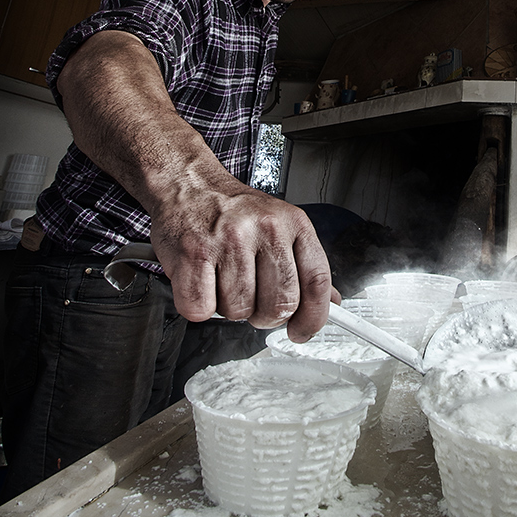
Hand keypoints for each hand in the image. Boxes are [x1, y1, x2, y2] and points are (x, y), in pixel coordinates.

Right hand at [150, 188, 333, 340]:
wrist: (186, 184)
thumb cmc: (231, 210)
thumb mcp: (280, 225)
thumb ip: (304, 265)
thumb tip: (330, 302)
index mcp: (294, 223)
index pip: (317, 281)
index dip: (313, 317)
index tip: (302, 331)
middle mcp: (266, 228)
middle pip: (280, 305)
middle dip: (264, 315)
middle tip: (251, 298)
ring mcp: (230, 239)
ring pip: (239, 311)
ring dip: (228, 307)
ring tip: (221, 278)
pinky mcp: (195, 252)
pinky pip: (203, 308)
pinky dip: (199, 305)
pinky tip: (202, 280)